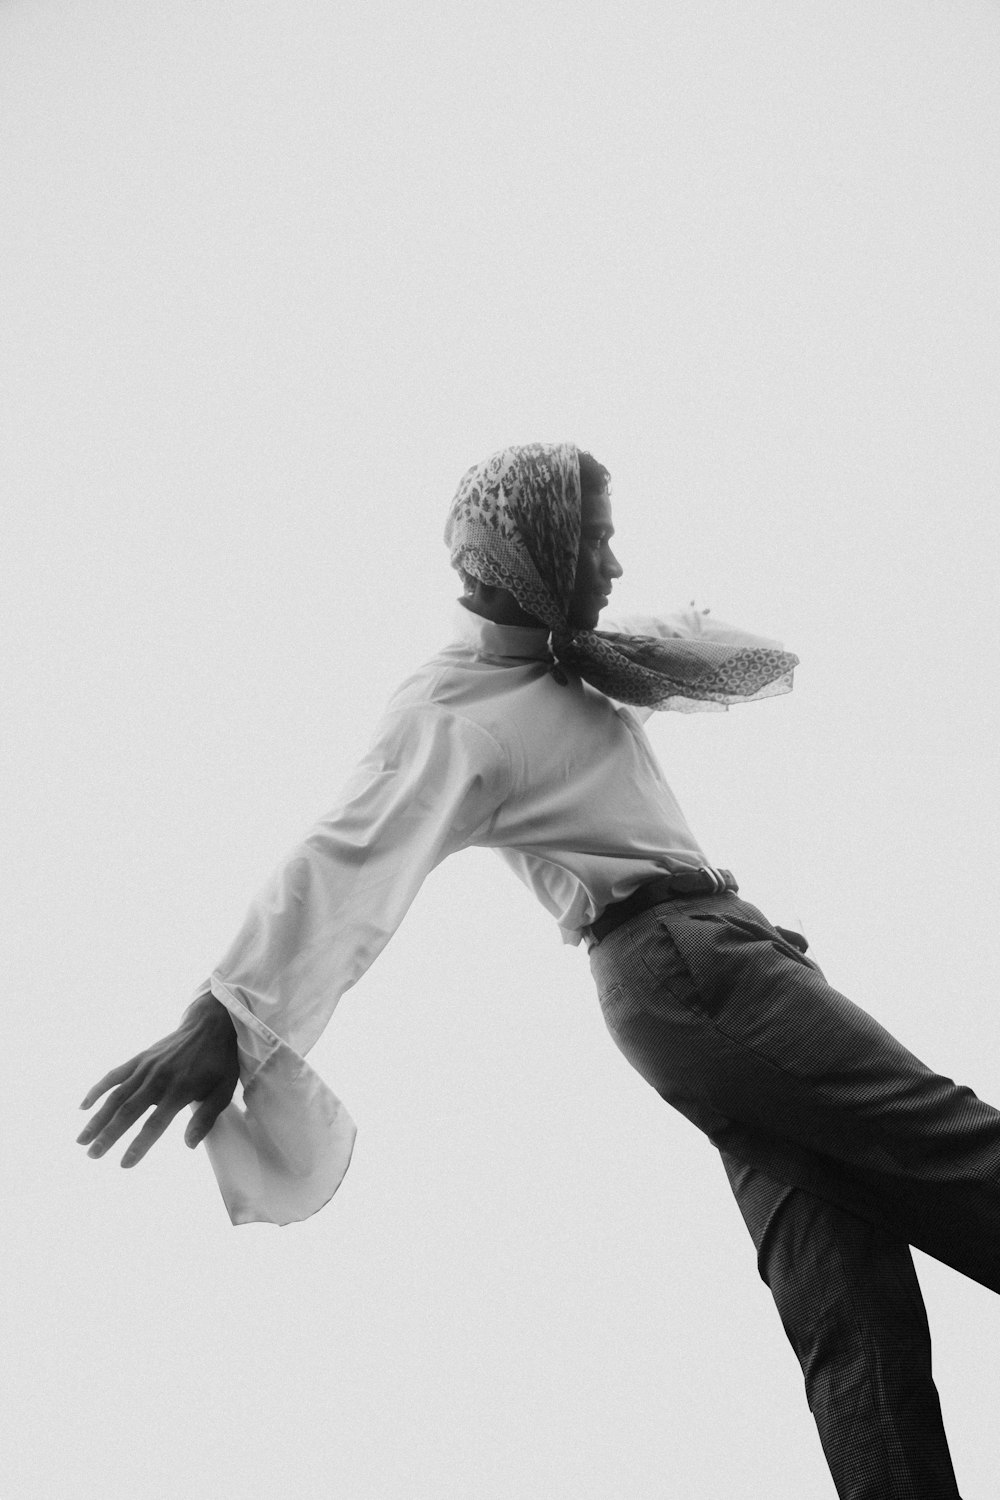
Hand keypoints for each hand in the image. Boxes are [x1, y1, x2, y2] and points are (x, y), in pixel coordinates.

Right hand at [77, 994, 238, 1167]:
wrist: (209, 1024)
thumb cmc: (219, 1061)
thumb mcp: (224, 1090)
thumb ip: (206, 1118)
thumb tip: (189, 1145)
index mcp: (180, 1089)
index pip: (155, 1123)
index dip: (139, 1144)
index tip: (124, 1164)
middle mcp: (158, 1079)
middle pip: (129, 1111)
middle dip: (109, 1135)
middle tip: (92, 1155)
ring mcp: (145, 1067)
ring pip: (116, 1095)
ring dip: (97, 1118)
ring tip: (81, 1140)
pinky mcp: (139, 1058)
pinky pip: (114, 1075)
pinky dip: (97, 1089)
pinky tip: (83, 1107)